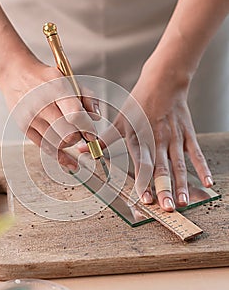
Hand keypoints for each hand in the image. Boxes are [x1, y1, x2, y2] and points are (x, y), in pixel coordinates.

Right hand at [0, 54, 100, 170]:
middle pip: (68, 133)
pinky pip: (45, 148)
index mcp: (56, 89)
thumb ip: (87, 97)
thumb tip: (96, 117)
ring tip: (71, 137)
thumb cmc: (46, 78)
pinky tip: (70, 163)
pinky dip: (60, 156)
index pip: (75, 115)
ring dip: (70, 144)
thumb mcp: (68, 78)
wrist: (15, 74)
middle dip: (79, 137)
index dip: (87, 127)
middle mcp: (42, 104)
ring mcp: (31, 117)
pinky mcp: (24, 127)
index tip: (92, 133)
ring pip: (58, 143)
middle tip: (81, 134)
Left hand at [79, 54, 212, 211]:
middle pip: (162, 168)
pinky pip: (196, 153)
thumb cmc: (139, 101)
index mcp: (140, 138)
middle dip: (165, 189)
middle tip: (168, 208)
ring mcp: (174, 138)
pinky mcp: (187, 134)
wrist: (163, 80)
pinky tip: (207, 183)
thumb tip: (81, 150)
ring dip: (182, 184)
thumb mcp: (119, 120)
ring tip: (184, 202)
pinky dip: (202, 168)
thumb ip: (104, 139)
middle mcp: (157, 140)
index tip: (145, 199)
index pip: (142, 163)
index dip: (143, 181)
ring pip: (179, 165)